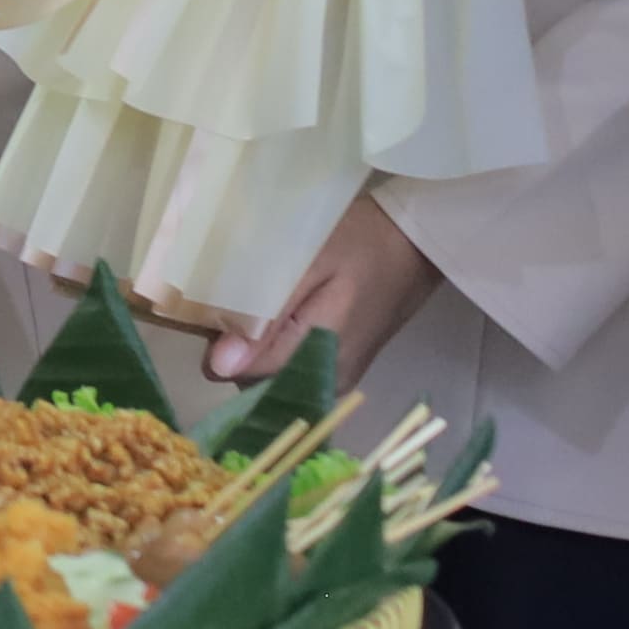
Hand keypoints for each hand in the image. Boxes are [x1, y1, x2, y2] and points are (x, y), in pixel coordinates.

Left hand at [212, 193, 435, 385]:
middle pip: (251, 382)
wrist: (413, 247)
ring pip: (266, 379)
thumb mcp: (310, 265)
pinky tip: (273, 318)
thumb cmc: (360, 244)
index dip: (220, 343)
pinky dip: (271, 350)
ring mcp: (332, 382)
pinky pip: (286, 372)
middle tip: (236, 297)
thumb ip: (268, 317)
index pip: (241, 375)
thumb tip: (219, 365)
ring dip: (251, 349)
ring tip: (254, 303)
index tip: (216, 306)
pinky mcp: (335, 372)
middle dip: (233, 347)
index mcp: (316, 359)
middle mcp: (324, 384)